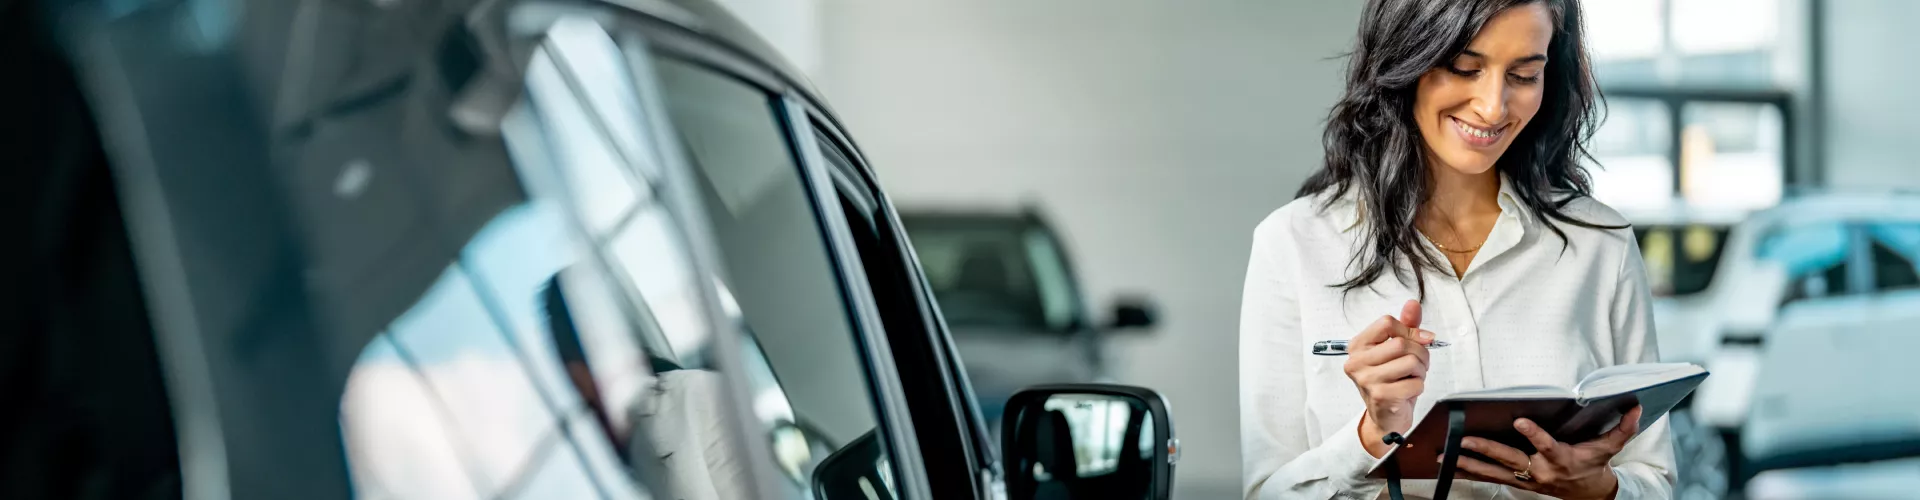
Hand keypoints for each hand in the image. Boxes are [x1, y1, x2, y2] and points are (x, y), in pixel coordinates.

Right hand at [1345, 300, 1435, 457]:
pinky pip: (1415, 383)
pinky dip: (1419, 387)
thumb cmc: (1391, 381)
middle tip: (1417, 364)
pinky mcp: (1381, 396)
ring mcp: (1367, 379)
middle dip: (1419, 354)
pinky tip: (1408, 391)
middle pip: (1401, 343)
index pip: (1387, 323)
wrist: (1385, 417)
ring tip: (1412, 377)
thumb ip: (1405, 326)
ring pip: (1410, 362)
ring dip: (1420, 371)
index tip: (1416, 341)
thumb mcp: (1395, 351)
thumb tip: (1413, 304)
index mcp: (1358, 346)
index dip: (1409, 331)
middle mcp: (1357, 361)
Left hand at [1454, 405, 1644, 499]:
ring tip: (1446, 454)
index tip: (1520, 420)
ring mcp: (1526, 478)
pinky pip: (1489, 477)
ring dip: (1469, 463)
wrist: (1588, 494)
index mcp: (1561, 459)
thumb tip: (1636, 406)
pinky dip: (1469, 470)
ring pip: (1494, 471)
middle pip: (1510, 459)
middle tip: (1465, 439)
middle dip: (1486, 449)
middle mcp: (1540, 471)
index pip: (1547, 445)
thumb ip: (1623, 428)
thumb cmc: (1594, 465)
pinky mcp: (1516, 482)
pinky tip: (1449, 463)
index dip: (1534, 434)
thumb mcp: (1610, 448)